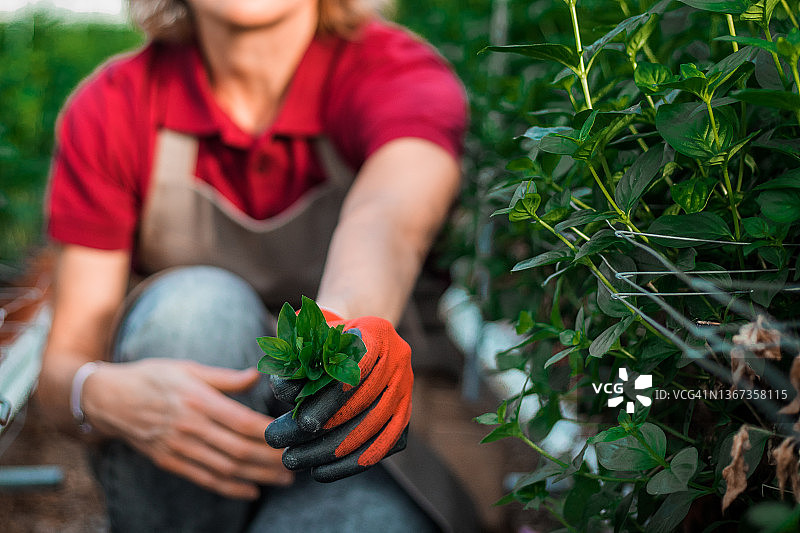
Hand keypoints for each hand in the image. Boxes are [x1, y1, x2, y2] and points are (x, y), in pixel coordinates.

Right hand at [82, 359, 292, 498]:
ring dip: (258, 477)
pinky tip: (251, 491)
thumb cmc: (153, 377)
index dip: (270, 433)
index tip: (292, 436)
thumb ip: (225, 377)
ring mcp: (179, 447)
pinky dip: (229, 488)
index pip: (242, 422)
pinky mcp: (170, 461)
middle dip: (271, 460)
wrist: (108, 399)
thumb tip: (257, 375)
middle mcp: (190, 427)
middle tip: (296, 464)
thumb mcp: (189, 368)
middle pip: (239, 449)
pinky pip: (204, 478)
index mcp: (198, 400)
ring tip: (283, 480)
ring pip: (225, 468)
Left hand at [265, 315, 411, 481]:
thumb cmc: (327, 340)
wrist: (364, 341)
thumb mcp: (311, 338)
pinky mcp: (406, 411)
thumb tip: (281, 388)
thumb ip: (296, 358)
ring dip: (333, 450)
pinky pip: (384, 442)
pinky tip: (322, 472)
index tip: (303, 423)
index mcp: (376, 332)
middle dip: (324, 428)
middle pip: (364, 401)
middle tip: (285, 446)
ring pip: (373, 425)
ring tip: (295, 460)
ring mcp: (405, 386)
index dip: (332, 397)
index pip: (357, 368)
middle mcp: (398, 358)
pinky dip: (354, 461)